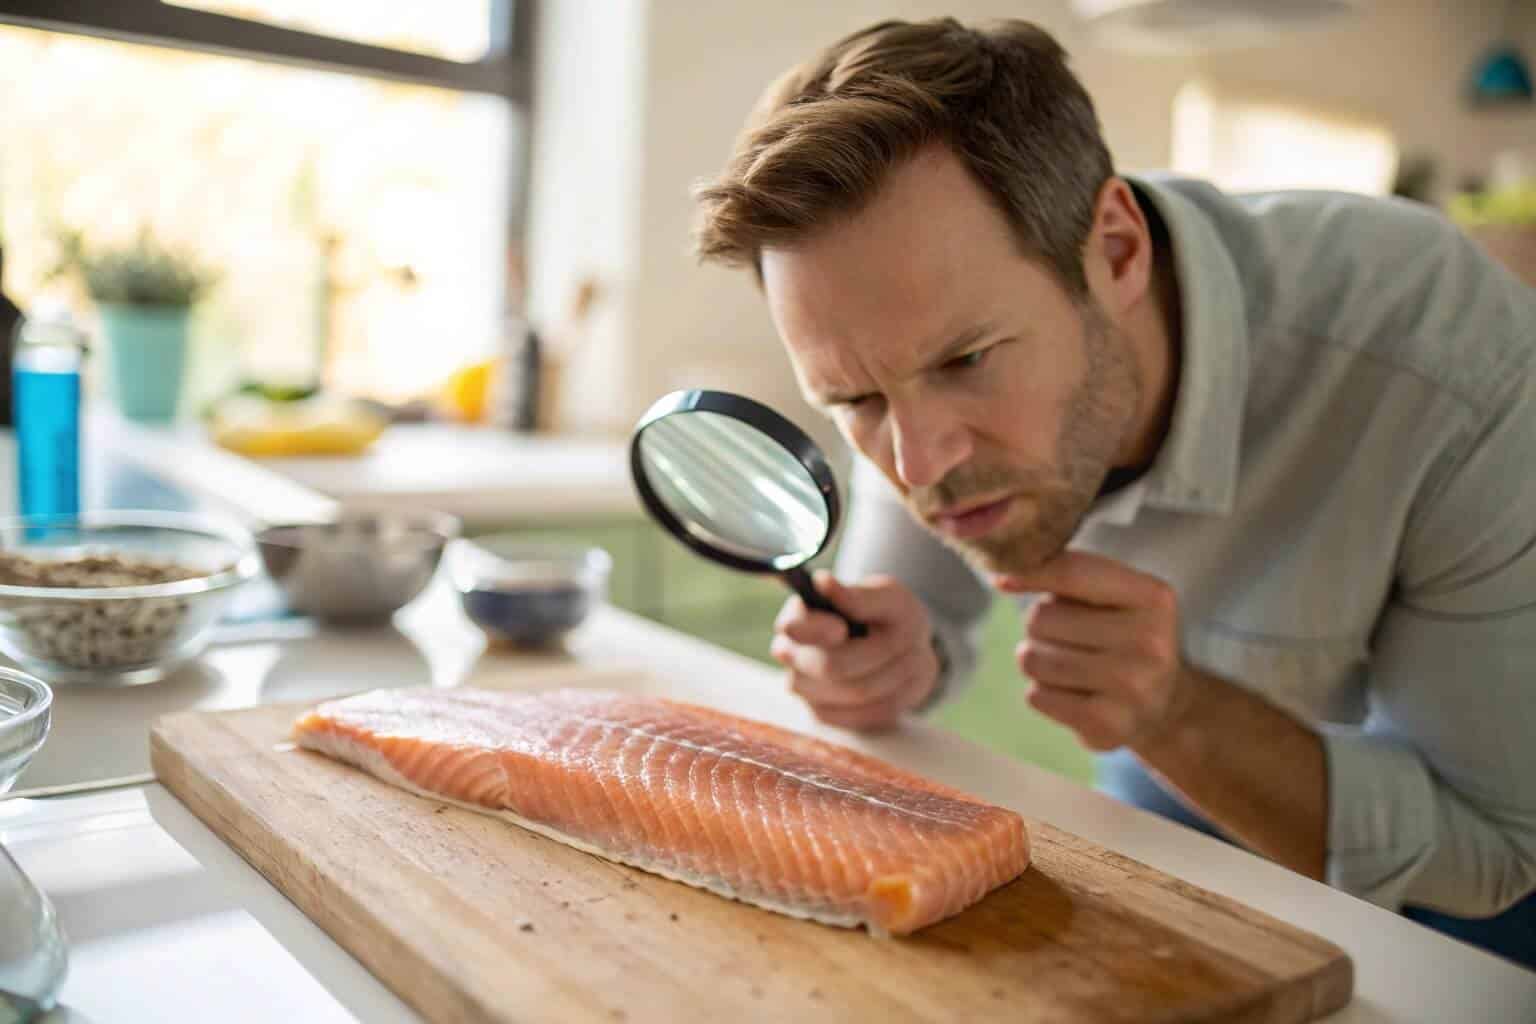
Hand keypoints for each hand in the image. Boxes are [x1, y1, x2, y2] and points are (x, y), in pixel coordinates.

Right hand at [769, 571, 939, 731]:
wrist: (903, 650)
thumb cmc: (891, 617)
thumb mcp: (888, 597)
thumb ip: (859, 595)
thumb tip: (822, 582)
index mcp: (799, 615)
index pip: (791, 628)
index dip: (817, 631)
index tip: (841, 629)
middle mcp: (790, 652)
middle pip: (829, 666)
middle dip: (876, 653)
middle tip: (899, 640)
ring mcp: (803, 687)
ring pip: (855, 692)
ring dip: (891, 674)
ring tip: (902, 658)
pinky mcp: (822, 714)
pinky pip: (864, 714)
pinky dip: (891, 698)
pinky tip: (894, 681)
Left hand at [993, 551, 1196, 752]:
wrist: (1163, 705)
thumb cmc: (1122, 636)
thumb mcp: (1114, 596)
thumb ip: (1069, 575)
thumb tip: (1004, 576)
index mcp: (1153, 598)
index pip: (1072, 574)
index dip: (1029, 573)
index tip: (1001, 581)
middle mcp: (1150, 642)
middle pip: (1041, 618)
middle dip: (1039, 627)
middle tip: (1066, 639)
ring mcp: (1132, 686)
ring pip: (1033, 659)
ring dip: (1037, 661)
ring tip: (1067, 665)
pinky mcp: (1109, 725)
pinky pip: (1036, 696)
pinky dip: (1043, 693)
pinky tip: (1074, 694)